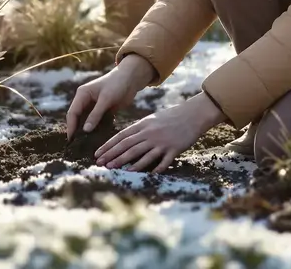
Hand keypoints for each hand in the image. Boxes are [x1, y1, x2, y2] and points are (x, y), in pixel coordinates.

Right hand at [65, 55, 154, 138]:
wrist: (131, 79)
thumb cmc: (117, 84)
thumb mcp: (106, 99)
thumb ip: (95, 114)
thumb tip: (85, 130)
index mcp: (82, 94)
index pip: (72, 112)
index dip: (71, 126)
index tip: (71, 140)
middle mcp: (85, 100)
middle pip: (78, 118)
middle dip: (77, 130)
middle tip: (76, 146)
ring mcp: (94, 106)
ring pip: (87, 121)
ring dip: (87, 132)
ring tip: (85, 146)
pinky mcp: (103, 110)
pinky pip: (97, 122)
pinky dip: (97, 130)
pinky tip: (97, 140)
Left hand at [93, 93, 225, 172]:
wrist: (193, 114)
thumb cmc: (171, 117)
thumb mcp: (152, 120)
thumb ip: (139, 129)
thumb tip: (125, 139)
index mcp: (143, 125)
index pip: (122, 136)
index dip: (108, 145)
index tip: (97, 153)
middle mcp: (150, 133)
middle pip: (128, 146)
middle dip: (113, 155)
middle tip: (101, 164)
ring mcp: (162, 142)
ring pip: (141, 154)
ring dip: (127, 163)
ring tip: (115, 169)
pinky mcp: (173, 149)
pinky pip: (162, 162)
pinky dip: (154, 169)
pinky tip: (145, 175)